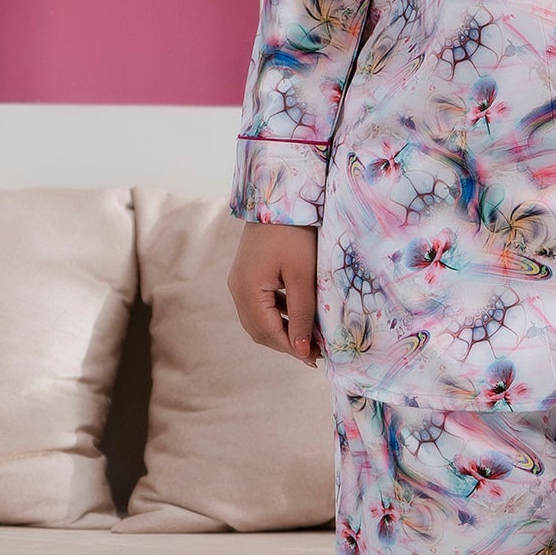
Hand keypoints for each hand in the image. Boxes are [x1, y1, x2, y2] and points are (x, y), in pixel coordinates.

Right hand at [228, 220, 321, 365]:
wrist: (279, 196)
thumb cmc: (294, 233)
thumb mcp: (303, 276)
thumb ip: (302, 314)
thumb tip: (303, 350)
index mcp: (247, 291)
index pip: (270, 334)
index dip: (294, 349)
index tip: (318, 358)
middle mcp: (236, 290)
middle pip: (260, 332)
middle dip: (287, 343)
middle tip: (316, 352)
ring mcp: (239, 282)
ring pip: (259, 321)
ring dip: (283, 331)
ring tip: (311, 336)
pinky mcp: (246, 275)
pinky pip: (260, 306)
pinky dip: (278, 315)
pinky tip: (300, 315)